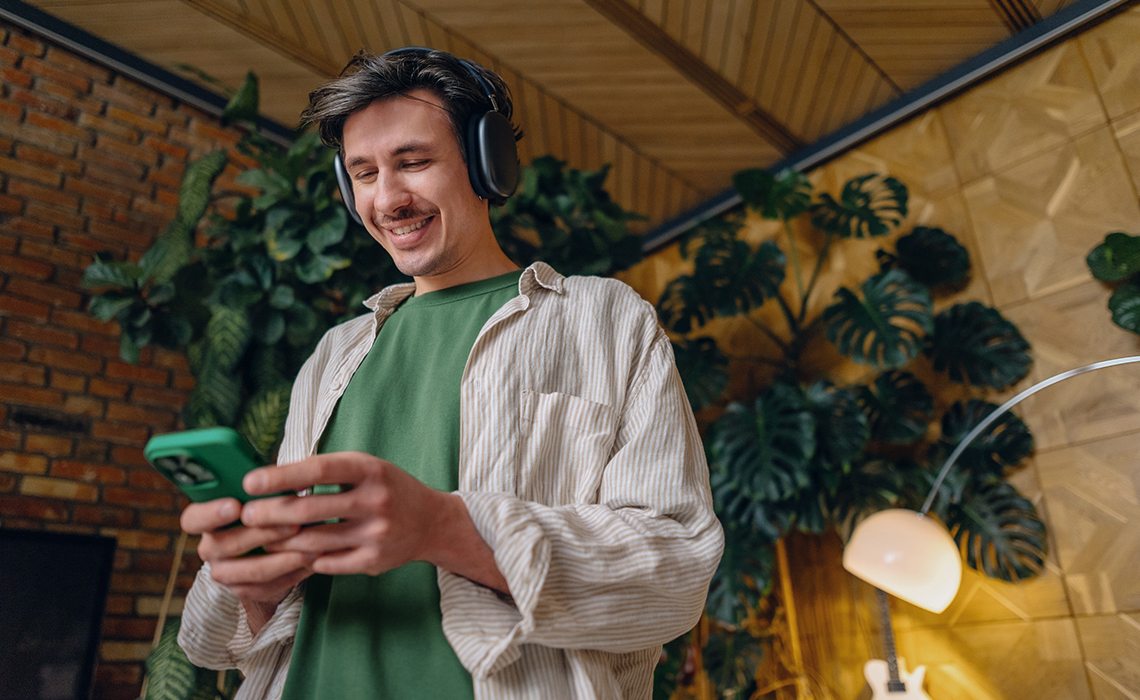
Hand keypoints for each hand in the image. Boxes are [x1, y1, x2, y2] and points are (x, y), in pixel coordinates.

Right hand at [180, 497, 314, 605]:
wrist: (266, 549)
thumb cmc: (265, 511)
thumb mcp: (259, 497)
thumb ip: (264, 489)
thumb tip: (289, 476)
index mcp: (206, 520)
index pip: (193, 519)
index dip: (211, 513)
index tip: (235, 505)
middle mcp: (210, 548)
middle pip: (228, 545)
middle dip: (265, 533)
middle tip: (295, 523)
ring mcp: (224, 573)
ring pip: (253, 570)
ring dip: (285, 558)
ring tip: (312, 547)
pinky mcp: (243, 591)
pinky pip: (268, 586)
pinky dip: (293, 573)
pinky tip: (313, 562)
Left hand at [241, 451, 507, 591]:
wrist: (431, 522)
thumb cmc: (386, 488)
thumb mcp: (364, 467)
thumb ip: (325, 471)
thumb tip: (270, 478)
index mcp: (370, 469)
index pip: (318, 470)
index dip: (280, 476)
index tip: (249, 482)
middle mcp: (376, 500)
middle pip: (310, 510)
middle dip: (271, 513)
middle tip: (246, 515)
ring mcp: (377, 534)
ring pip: (314, 541)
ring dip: (281, 541)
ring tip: (262, 537)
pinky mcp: (375, 561)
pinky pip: (328, 563)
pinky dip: (307, 559)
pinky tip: (293, 554)